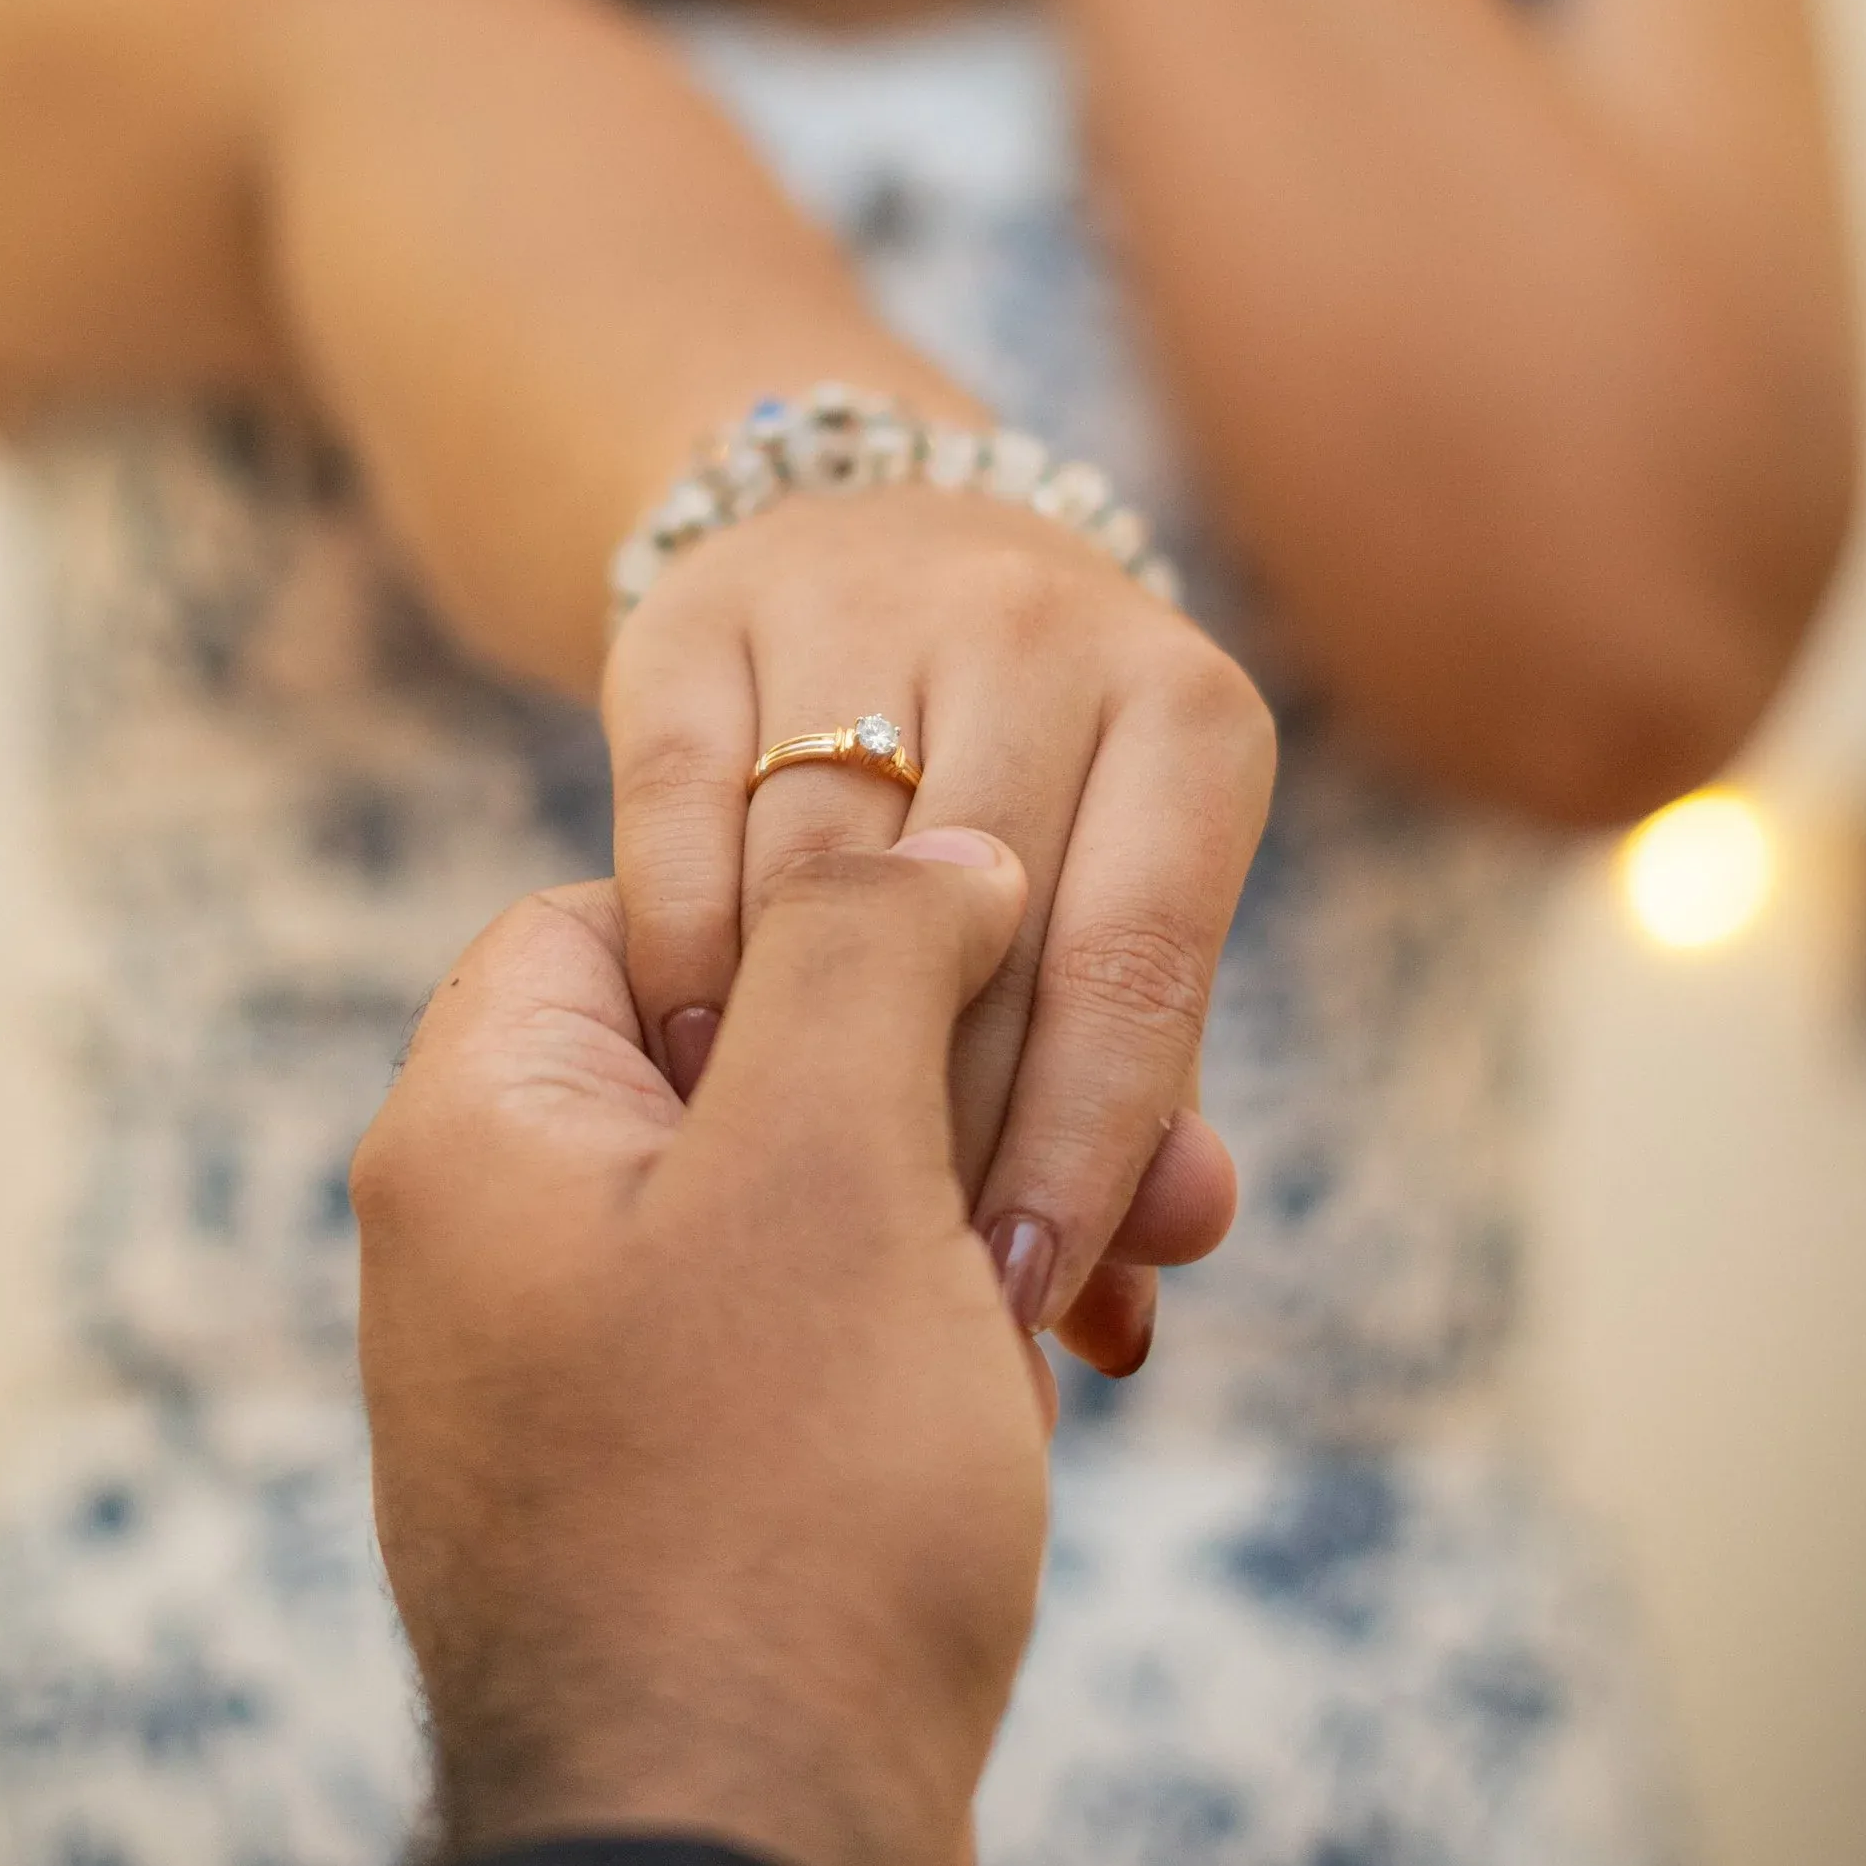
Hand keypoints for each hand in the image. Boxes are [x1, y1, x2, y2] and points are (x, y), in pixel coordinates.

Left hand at [353, 837, 1058, 1865]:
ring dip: (984, 1211)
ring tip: (1153, 1255)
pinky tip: (1063, 1376)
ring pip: (807, 1213)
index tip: (985, 945)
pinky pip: (810, 1356)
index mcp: (478, 1131)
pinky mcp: (667, 1506)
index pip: (635, 903)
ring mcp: (574, 1387)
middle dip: (961, 1076)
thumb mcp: (830, 1164)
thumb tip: (930, 848)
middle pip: (746, 1061)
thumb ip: (870, 955)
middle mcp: (494, 1246)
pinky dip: (938, 1344)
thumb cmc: (771, 1505)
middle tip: (1146, 1134)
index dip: (821, 900)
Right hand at [605, 481, 1271, 1373]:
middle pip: (980, 938)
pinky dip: (683, 966)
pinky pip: (678, 817)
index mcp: (1188, 714)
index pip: (1139, 966)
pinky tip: (690, 1087)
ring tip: (778, 1216)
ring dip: (795, 1067)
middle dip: (938, 1140)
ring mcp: (865, 602)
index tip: (1018, 1307)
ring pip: (822, 884)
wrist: (861, 547)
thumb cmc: (1026, 800)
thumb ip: (1133, 1106)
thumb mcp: (1110, 909)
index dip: (1083, 1154)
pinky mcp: (700, 619)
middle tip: (892, 1302)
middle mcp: (1042, 628)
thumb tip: (1131, 1318)